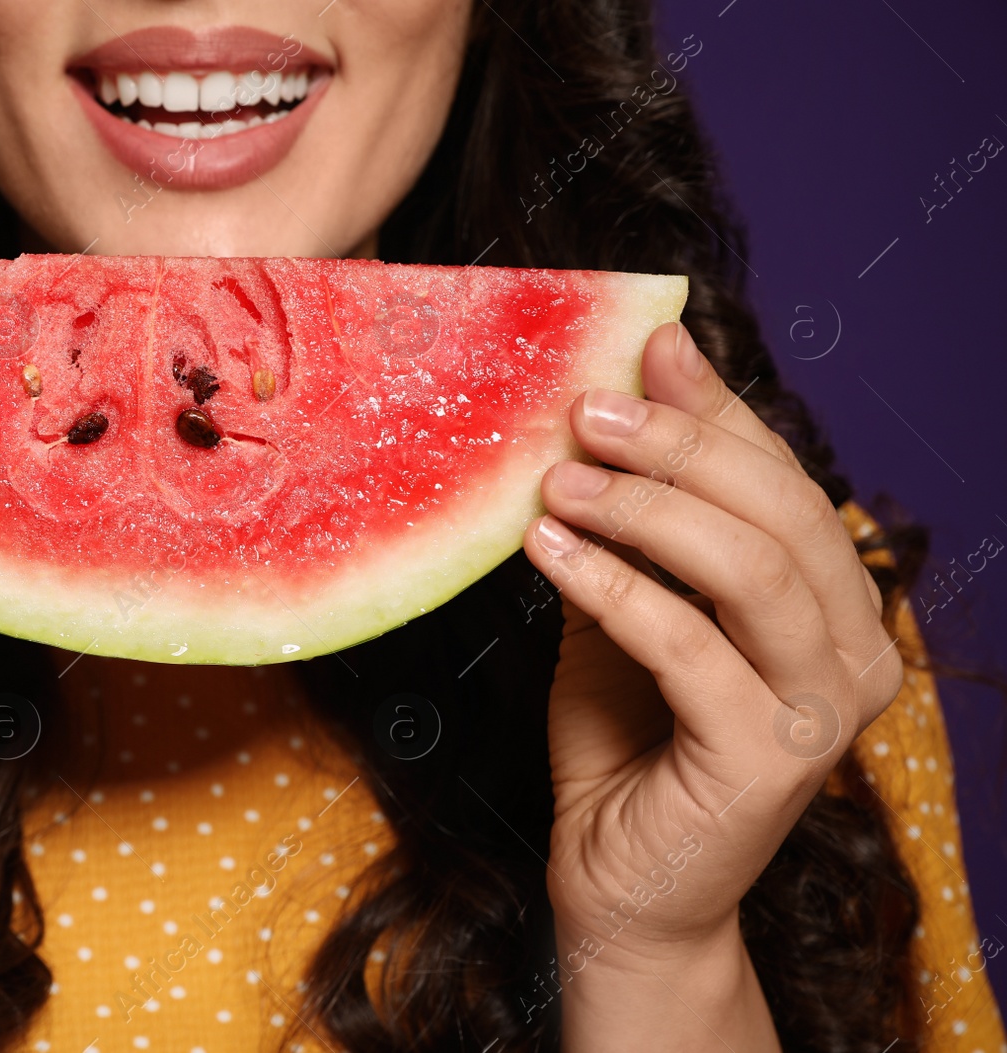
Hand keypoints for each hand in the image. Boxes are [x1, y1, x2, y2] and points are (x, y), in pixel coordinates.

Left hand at [520, 323, 902, 1045]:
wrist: (622, 883)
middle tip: (586, 408)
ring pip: (753, 569)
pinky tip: (547, 548)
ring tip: (557, 479)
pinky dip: (614, 586)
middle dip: (680, 446)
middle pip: (781, 512)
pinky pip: (690, 647)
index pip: (785, 480)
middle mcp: (854, 652)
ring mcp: (822, 711)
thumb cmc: (626, 741)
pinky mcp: (770, 761)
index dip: (719, 408)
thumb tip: (614, 397)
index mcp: (834, 604)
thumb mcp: (629, 609)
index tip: (650, 343)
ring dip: (648, 508)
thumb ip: (639, 523)